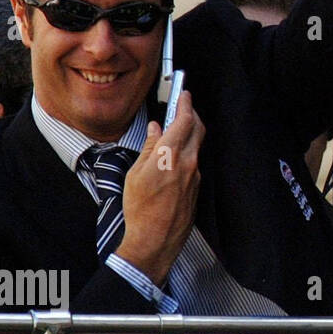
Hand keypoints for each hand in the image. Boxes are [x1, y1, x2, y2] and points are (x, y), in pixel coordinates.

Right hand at [115, 91, 203, 286]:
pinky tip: (176, 154)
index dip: (185, 104)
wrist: (156, 239)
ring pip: (197, 145)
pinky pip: (195, 161)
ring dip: (190, 132)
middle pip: (197, 129)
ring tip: (177, 127)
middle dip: (192, 114)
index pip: (184, 121)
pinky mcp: (197, 187)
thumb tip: (156, 130)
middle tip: (183, 105)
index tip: (184, 94)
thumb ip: (149, 148)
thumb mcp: (135, 174)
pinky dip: (187, 151)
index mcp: (171, 156)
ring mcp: (196, 176)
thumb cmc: (140, 210)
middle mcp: (189, 163)